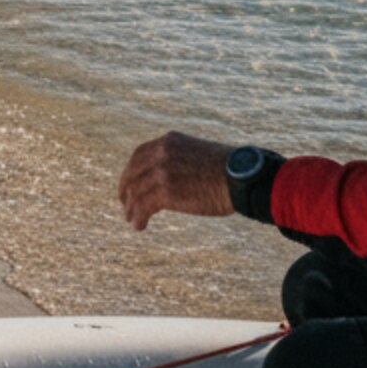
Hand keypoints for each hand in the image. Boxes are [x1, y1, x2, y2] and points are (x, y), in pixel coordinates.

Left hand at [118, 130, 234, 228]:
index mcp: (169, 141)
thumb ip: (181, 160)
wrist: (241, 177)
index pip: (139, 154)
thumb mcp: (199, 155)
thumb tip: (175, 177)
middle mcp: (161, 152)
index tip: (129, 183)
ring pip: (136, 191)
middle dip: (126, 189)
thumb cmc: (229, 171)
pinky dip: (138, 217)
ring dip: (132, 207)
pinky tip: (140, 226)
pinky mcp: (166, 191)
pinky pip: (144, 206)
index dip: (131, 170)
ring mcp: (162, 171)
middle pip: (133, 172)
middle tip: (125, 204)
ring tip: (132, 220)